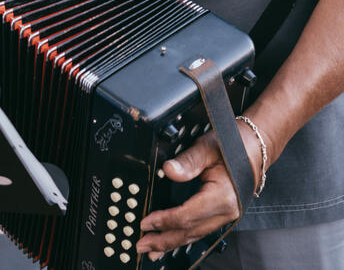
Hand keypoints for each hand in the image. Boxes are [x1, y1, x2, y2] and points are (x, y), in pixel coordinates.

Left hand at [137, 122, 262, 260]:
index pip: (188, 216)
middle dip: (164, 240)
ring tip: (152, 250)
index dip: (165, 221)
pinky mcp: (222, 215)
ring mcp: (225, 216)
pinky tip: (171, 242)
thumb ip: (188, 160)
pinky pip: (200, 231)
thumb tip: (169, 170)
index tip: (146, 222)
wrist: (255, 148)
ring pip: (195, 235)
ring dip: (172, 243)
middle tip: (142, 244)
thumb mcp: (208, 147)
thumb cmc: (234, 146)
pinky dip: (184, 237)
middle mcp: (226, 212)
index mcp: (222, 197)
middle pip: (190, 232)